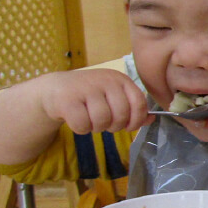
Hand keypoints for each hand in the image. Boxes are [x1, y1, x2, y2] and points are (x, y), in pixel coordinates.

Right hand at [37, 69, 151, 133]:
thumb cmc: (90, 95)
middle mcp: (105, 80)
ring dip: (97, 128)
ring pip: (102, 121)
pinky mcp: (67, 100)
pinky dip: (81, 129)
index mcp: (120, 79)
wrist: (56, 89)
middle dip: (115, 126)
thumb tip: (151, 119)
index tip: (128, 126)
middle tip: (105, 123)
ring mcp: (86, 88)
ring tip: (90, 119)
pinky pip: (83, 125)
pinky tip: (77, 120)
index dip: (136, 120)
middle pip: (121, 115)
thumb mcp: (113, 97)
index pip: (138, 103)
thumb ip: (133, 108)